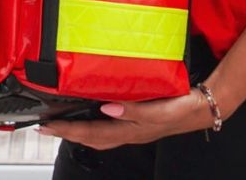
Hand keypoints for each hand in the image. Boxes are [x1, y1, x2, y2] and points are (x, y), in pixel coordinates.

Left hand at [41, 90, 212, 148]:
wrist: (200, 108)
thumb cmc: (181, 109)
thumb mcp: (158, 110)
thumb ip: (133, 110)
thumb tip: (106, 108)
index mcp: (129, 131)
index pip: (90, 133)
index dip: (66, 130)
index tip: (47, 127)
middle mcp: (126, 132)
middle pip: (88, 137)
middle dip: (65, 133)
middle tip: (45, 127)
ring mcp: (130, 128)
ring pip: (96, 134)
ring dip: (76, 130)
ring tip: (59, 124)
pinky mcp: (134, 120)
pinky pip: (106, 126)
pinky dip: (92, 123)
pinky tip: (89, 114)